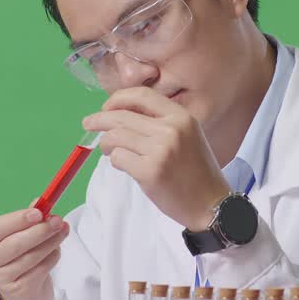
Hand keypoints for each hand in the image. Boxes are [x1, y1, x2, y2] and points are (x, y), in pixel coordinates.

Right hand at [0, 207, 68, 299]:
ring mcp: (0, 279)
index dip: (17, 219)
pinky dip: (52, 257)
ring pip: (30, 257)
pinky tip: (56, 250)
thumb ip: (30, 218)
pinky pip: (40, 270)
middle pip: (14, 245)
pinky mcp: (17, 290)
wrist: (23, 290)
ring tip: (62, 232)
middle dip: (39, 231)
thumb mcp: (21, 234)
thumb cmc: (20, 254)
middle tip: (58, 221)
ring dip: (51, 242)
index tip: (38, 212)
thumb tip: (41, 202)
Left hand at [83, 87, 231, 231]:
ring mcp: (160, 150)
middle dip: (99, 119)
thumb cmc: (196, 171)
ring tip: (111, 152)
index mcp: (181, 116)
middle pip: (121, 116)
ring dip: (107, 144)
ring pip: (115, 137)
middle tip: (88, 124)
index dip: (118, 99)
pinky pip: (118, 158)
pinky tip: (124, 167)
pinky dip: (116, 162)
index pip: (141, 95)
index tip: (106, 107)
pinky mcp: (150, 171)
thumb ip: (159, 122)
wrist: (211, 204)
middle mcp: (171, 129)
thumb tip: (121, 113)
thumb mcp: (187, 136)